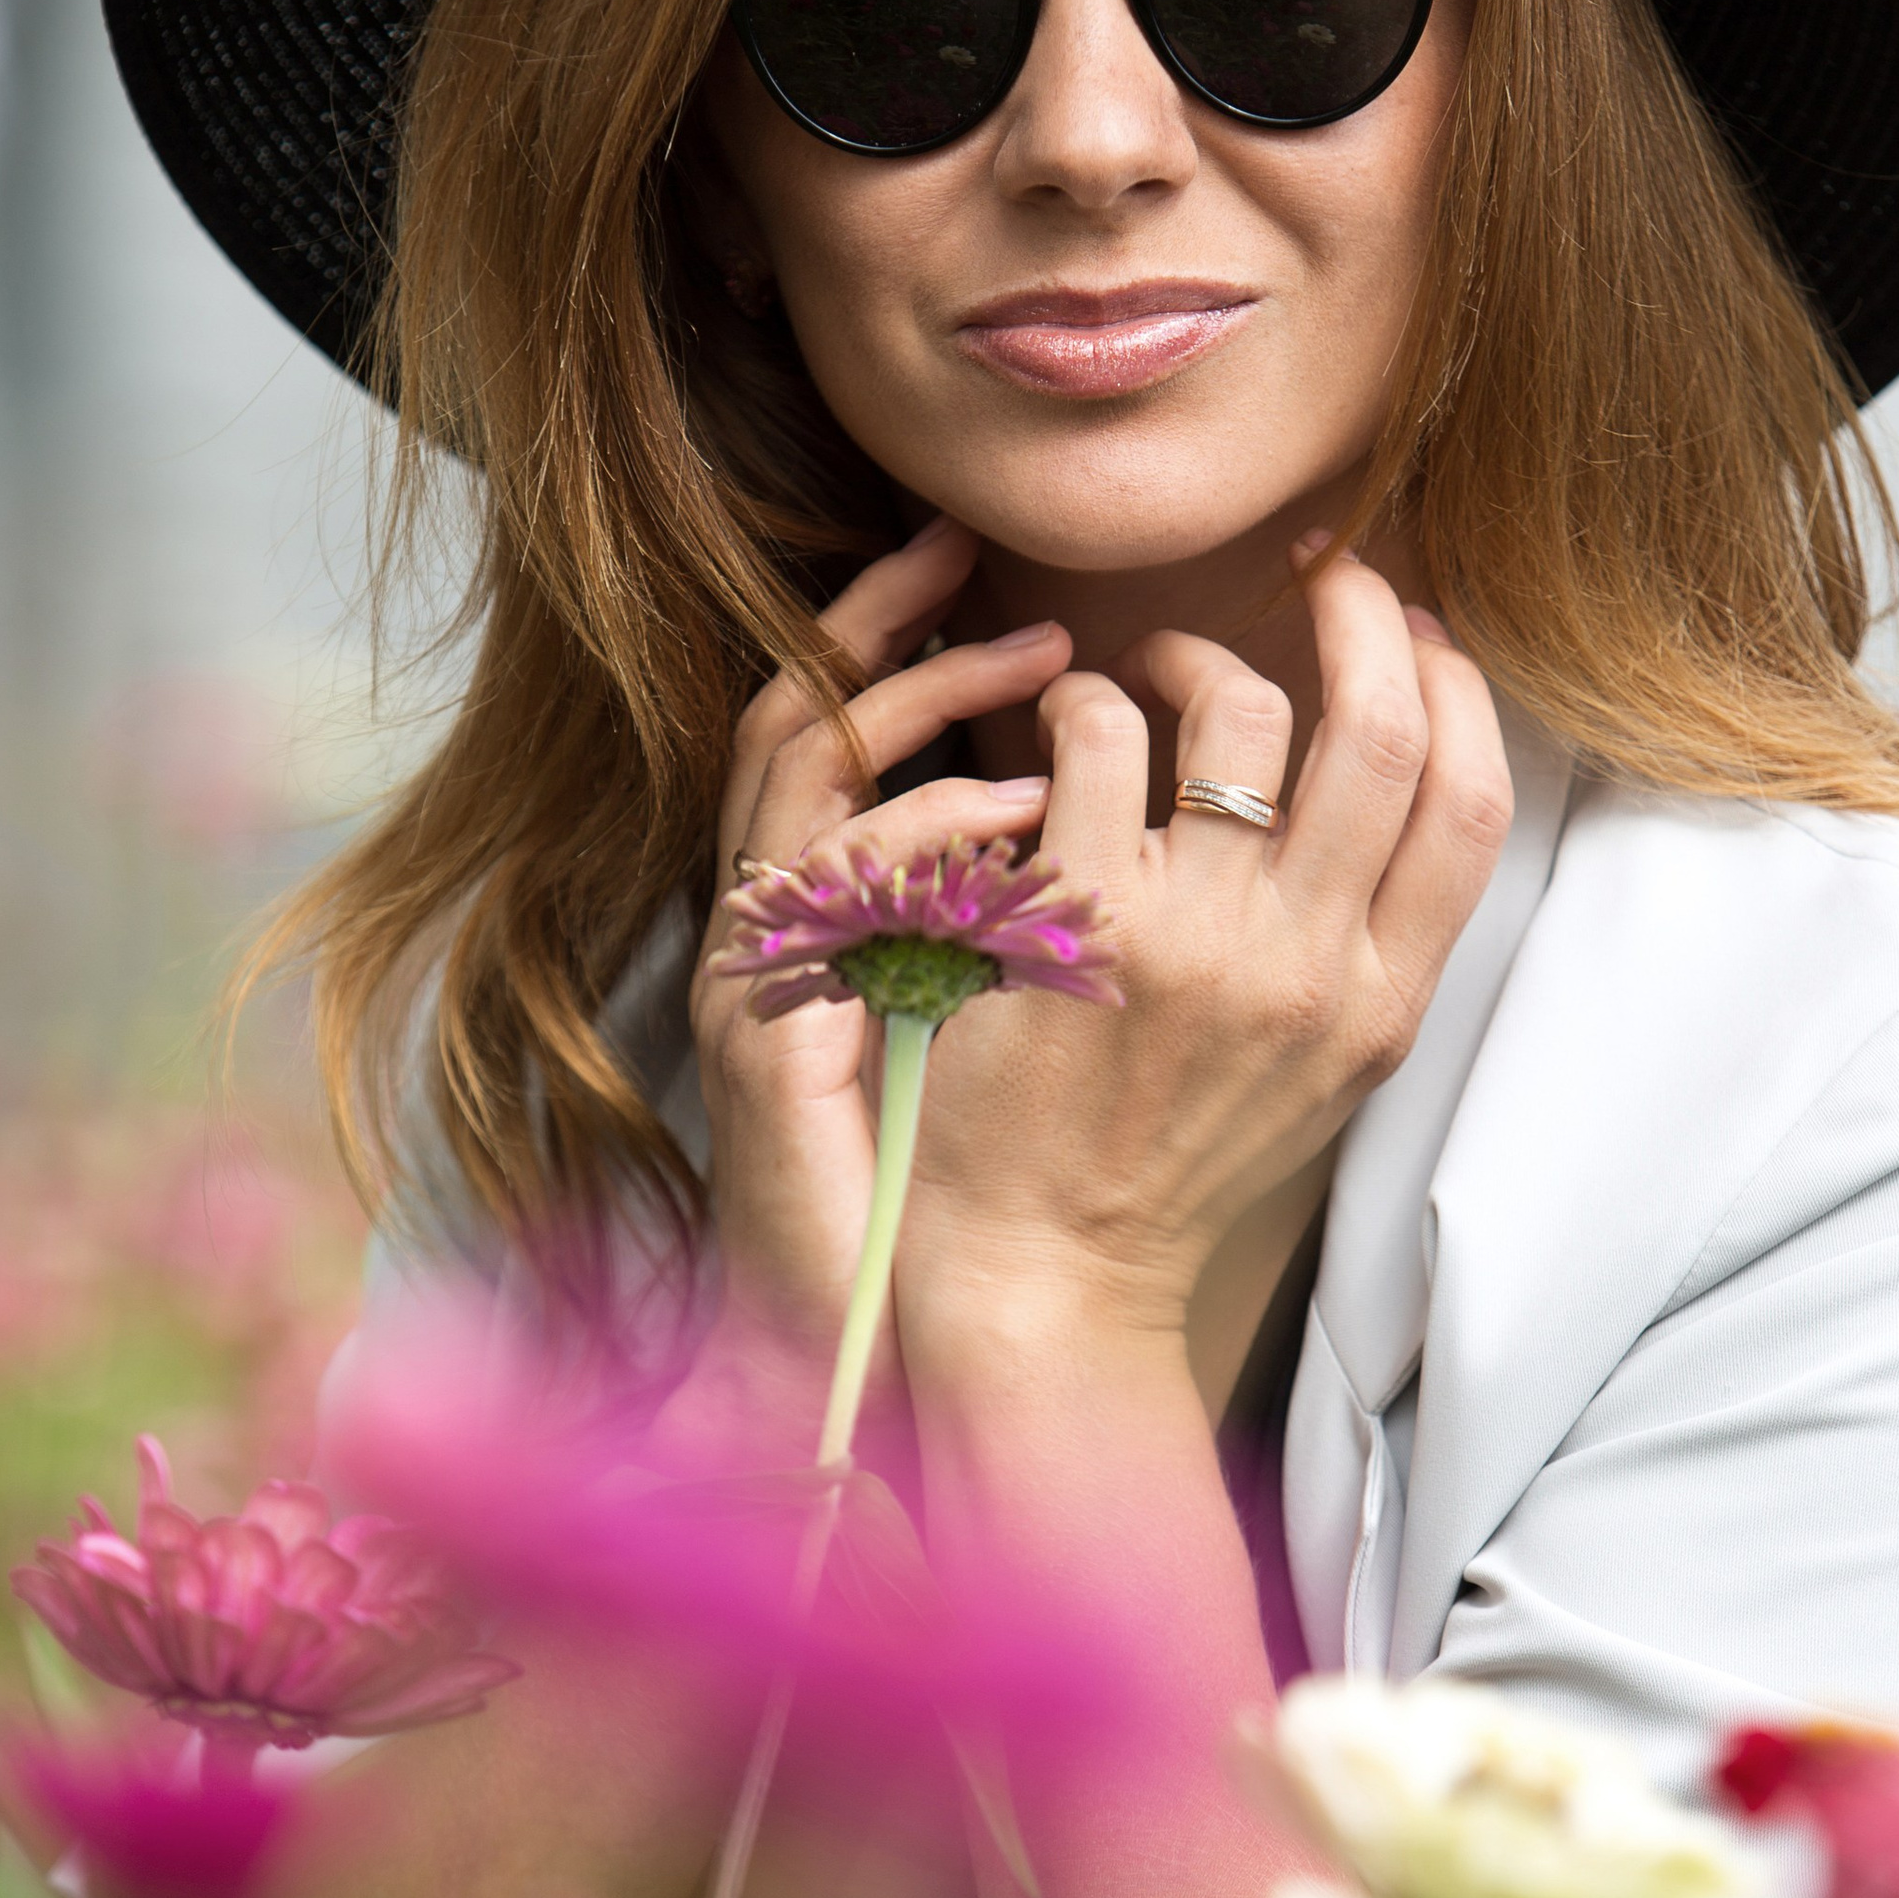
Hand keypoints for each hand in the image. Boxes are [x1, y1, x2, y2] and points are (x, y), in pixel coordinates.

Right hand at [683, 515, 1070, 1386]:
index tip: (992, 564)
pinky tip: (1023, 811)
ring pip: (788, 765)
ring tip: (1040, 660)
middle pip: (788, 709)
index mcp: (826, 914)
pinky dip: (926, 827)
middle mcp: (772, 924)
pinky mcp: (763, 1031)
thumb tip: (1141, 806)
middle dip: (880, 614)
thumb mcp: (1001, 1014)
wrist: (872, 1346)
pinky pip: (828, 886)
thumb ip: (1030, 903)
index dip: (896, 630)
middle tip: (971, 551)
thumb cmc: (949, 1188)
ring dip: (915, 696)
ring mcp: (757, 974)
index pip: (835, 723)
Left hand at [885, 546, 1511, 1362]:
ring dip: (1193, 649)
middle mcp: (1308, 970)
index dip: (1457, 686)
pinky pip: (1096, 735)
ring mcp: (1196, 943)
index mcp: (1384, 1004)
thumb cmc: (1174, 1156)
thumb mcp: (1322, 1069)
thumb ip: (1370, 939)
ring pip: (1239, 705)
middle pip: (1384, 728)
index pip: (1475, 804)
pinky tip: (1064, 726)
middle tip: (1319, 569)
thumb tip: (1411, 768)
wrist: (1050, 1266)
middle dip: (1359, 611)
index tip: (1413, 628)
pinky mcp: (1078, 922)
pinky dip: (1082, 697)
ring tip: (1149, 668)